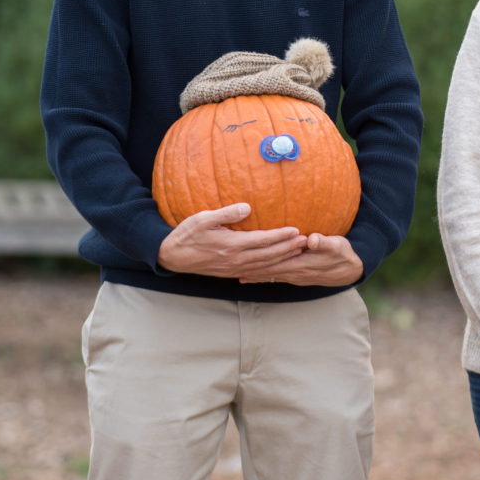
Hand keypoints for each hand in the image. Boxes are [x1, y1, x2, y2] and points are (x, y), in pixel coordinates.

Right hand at [158, 204, 306, 277]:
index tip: (296, 229)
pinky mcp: (231, 272)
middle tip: (307, 241)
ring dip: (283, 259)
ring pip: (265, 265)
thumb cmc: (186, 234)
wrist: (172, 256)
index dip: (281, 236)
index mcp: (231, 245)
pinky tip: (279, 264)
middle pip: (269, 255)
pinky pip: (256, 272)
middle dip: (289, 248)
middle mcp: (236, 259)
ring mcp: (234, 268)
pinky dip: (271, 268)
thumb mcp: (202, 219)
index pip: (262, 241)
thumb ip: (226, 213)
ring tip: (299, 251)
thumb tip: (246, 207)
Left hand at [237, 232, 362, 287]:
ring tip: (236, 274)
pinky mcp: (296, 277)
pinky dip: (262, 277)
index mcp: (302, 264)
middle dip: (252, 269)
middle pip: (269, 271)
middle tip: (234, 267)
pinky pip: (275, 278)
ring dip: (254, 275)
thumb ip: (324, 242)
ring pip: (270, 276)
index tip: (246, 255)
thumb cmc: (342, 253)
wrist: (350, 269)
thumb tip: (313, 239)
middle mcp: (296, 273)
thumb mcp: (337, 245)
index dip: (262, 259)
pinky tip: (250, 278)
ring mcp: (295, 277)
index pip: (277, 261)